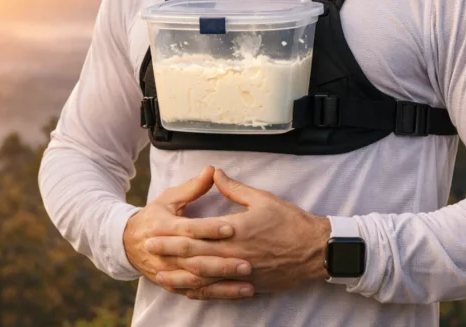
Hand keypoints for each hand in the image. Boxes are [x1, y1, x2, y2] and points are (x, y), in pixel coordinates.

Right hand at [123, 165, 255, 298]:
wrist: (128, 243)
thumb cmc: (154, 216)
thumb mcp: (169, 199)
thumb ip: (192, 187)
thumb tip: (212, 170)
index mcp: (163, 227)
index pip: (189, 229)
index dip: (209, 229)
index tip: (232, 227)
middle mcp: (164, 252)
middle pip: (194, 259)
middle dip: (221, 262)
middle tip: (247, 263)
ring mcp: (167, 271)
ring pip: (196, 280)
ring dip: (223, 283)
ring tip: (248, 282)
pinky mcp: (172, 285)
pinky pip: (196, 292)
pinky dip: (217, 294)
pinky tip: (237, 293)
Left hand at [144, 168, 330, 299]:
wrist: (317, 251)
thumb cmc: (291, 222)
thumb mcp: (262, 198)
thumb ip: (234, 188)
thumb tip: (215, 173)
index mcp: (237, 229)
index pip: (198, 232)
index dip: (173, 232)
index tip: (154, 230)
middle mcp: (236, 253)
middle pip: (195, 255)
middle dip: (170, 253)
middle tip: (148, 251)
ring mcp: (243, 273)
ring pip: (206, 278)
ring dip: (181, 277)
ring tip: (161, 276)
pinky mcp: (250, 285)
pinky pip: (221, 292)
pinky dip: (203, 292)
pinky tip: (190, 292)